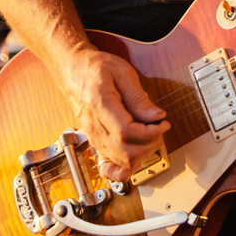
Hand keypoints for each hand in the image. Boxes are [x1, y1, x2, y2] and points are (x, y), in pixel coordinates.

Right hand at [63, 47, 169, 182]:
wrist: (73, 71)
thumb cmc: (95, 68)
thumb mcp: (121, 72)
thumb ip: (139, 97)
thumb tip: (156, 116)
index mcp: (100, 106)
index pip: (126, 133)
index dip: (149, 133)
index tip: (162, 123)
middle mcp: (95, 127)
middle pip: (125, 153)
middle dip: (150, 144)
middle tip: (159, 127)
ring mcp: (94, 138)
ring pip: (121, 162)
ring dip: (142, 153)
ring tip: (150, 134)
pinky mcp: (96, 142)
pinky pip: (109, 167)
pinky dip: (125, 168)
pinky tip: (136, 155)